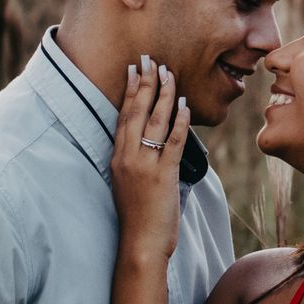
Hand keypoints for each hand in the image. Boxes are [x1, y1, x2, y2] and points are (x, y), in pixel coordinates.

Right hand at [109, 56, 189, 261]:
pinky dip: (180, 122)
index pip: (122, 116)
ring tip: (170, 74)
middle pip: (136, 112)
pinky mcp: (163, 175)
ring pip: (155, 122)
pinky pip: (173, 142)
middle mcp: (127, 157)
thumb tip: (152, 142)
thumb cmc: (138, 217)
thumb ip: (137, 160)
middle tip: (152, 60)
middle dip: (145, 83)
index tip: (134, 69)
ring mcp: (144, 165)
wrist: (140, 244)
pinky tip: (185, 105)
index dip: (129, 91)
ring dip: (164, 95)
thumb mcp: (129, 183)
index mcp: (117, 158)